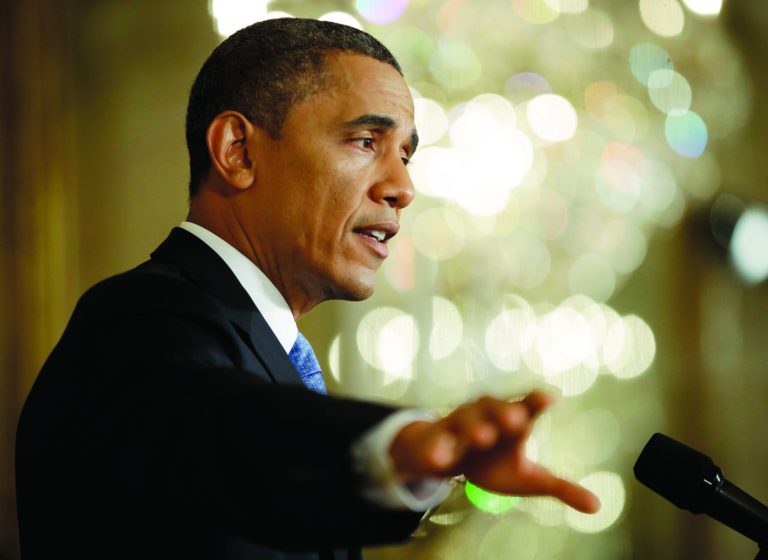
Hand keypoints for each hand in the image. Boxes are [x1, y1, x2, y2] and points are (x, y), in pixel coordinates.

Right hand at [389, 391, 599, 513]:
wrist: (449, 459)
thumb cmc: (494, 462)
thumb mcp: (528, 478)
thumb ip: (560, 487)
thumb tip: (598, 506)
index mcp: (512, 422)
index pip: (526, 407)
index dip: (535, 402)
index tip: (549, 398)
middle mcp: (486, 416)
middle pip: (496, 407)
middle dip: (505, 411)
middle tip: (517, 420)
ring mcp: (460, 424)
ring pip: (466, 419)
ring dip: (475, 426)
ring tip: (484, 438)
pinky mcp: (437, 437)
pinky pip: (437, 440)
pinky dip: (438, 447)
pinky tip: (440, 459)